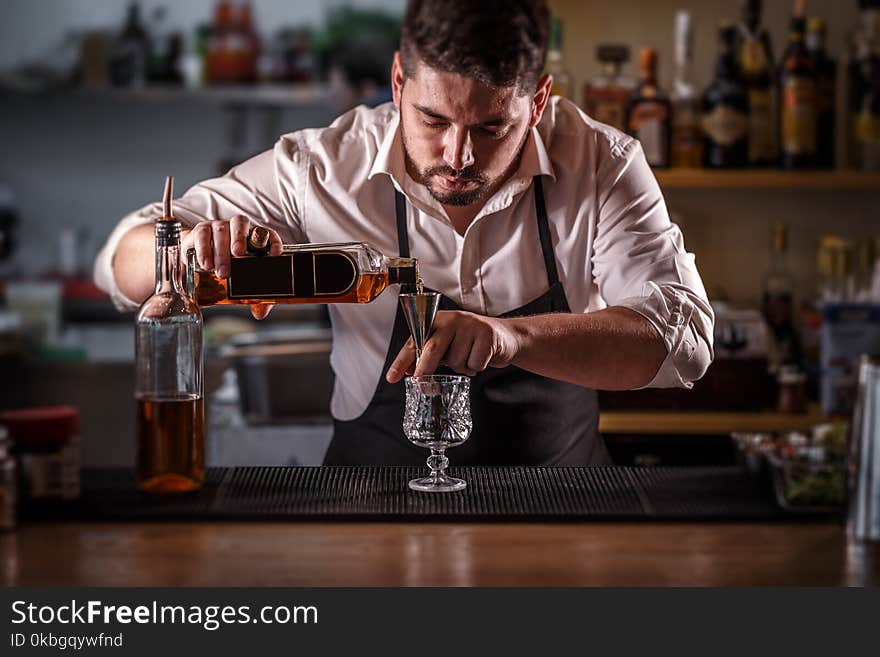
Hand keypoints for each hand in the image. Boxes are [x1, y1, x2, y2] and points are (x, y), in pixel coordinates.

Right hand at [181, 215, 282, 319]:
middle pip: (241, 224)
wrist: (196, 260)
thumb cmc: (226, 267)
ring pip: (221, 229)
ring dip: (221, 250)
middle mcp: (236, 230)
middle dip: (240, 239)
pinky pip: (202, 234)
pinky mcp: (200, 232)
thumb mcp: (240, 282)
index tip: (275, 253)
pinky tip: (206, 264)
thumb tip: (260, 313)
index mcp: (252, 238)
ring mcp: (218, 228)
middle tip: (238, 256)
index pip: (267, 233)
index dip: (273, 240)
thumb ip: (253, 297)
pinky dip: (204, 249)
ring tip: (221, 271)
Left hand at [385, 310, 520, 382]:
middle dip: (425, 370)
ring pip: (455, 361)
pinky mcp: (486, 335)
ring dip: (461, 368)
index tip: (392, 377)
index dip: (402, 361)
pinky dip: (476, 368)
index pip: (414, 341)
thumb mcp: (447, 345)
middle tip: (422, 385)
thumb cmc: (470, 342)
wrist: (505, 337)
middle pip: (432, 349)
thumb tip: (408, 371)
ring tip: (469, 358)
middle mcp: (452, 319)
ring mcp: (470, 325)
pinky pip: (474, 364)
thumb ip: (428, 355)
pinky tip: (481, 357)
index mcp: (437, 320)